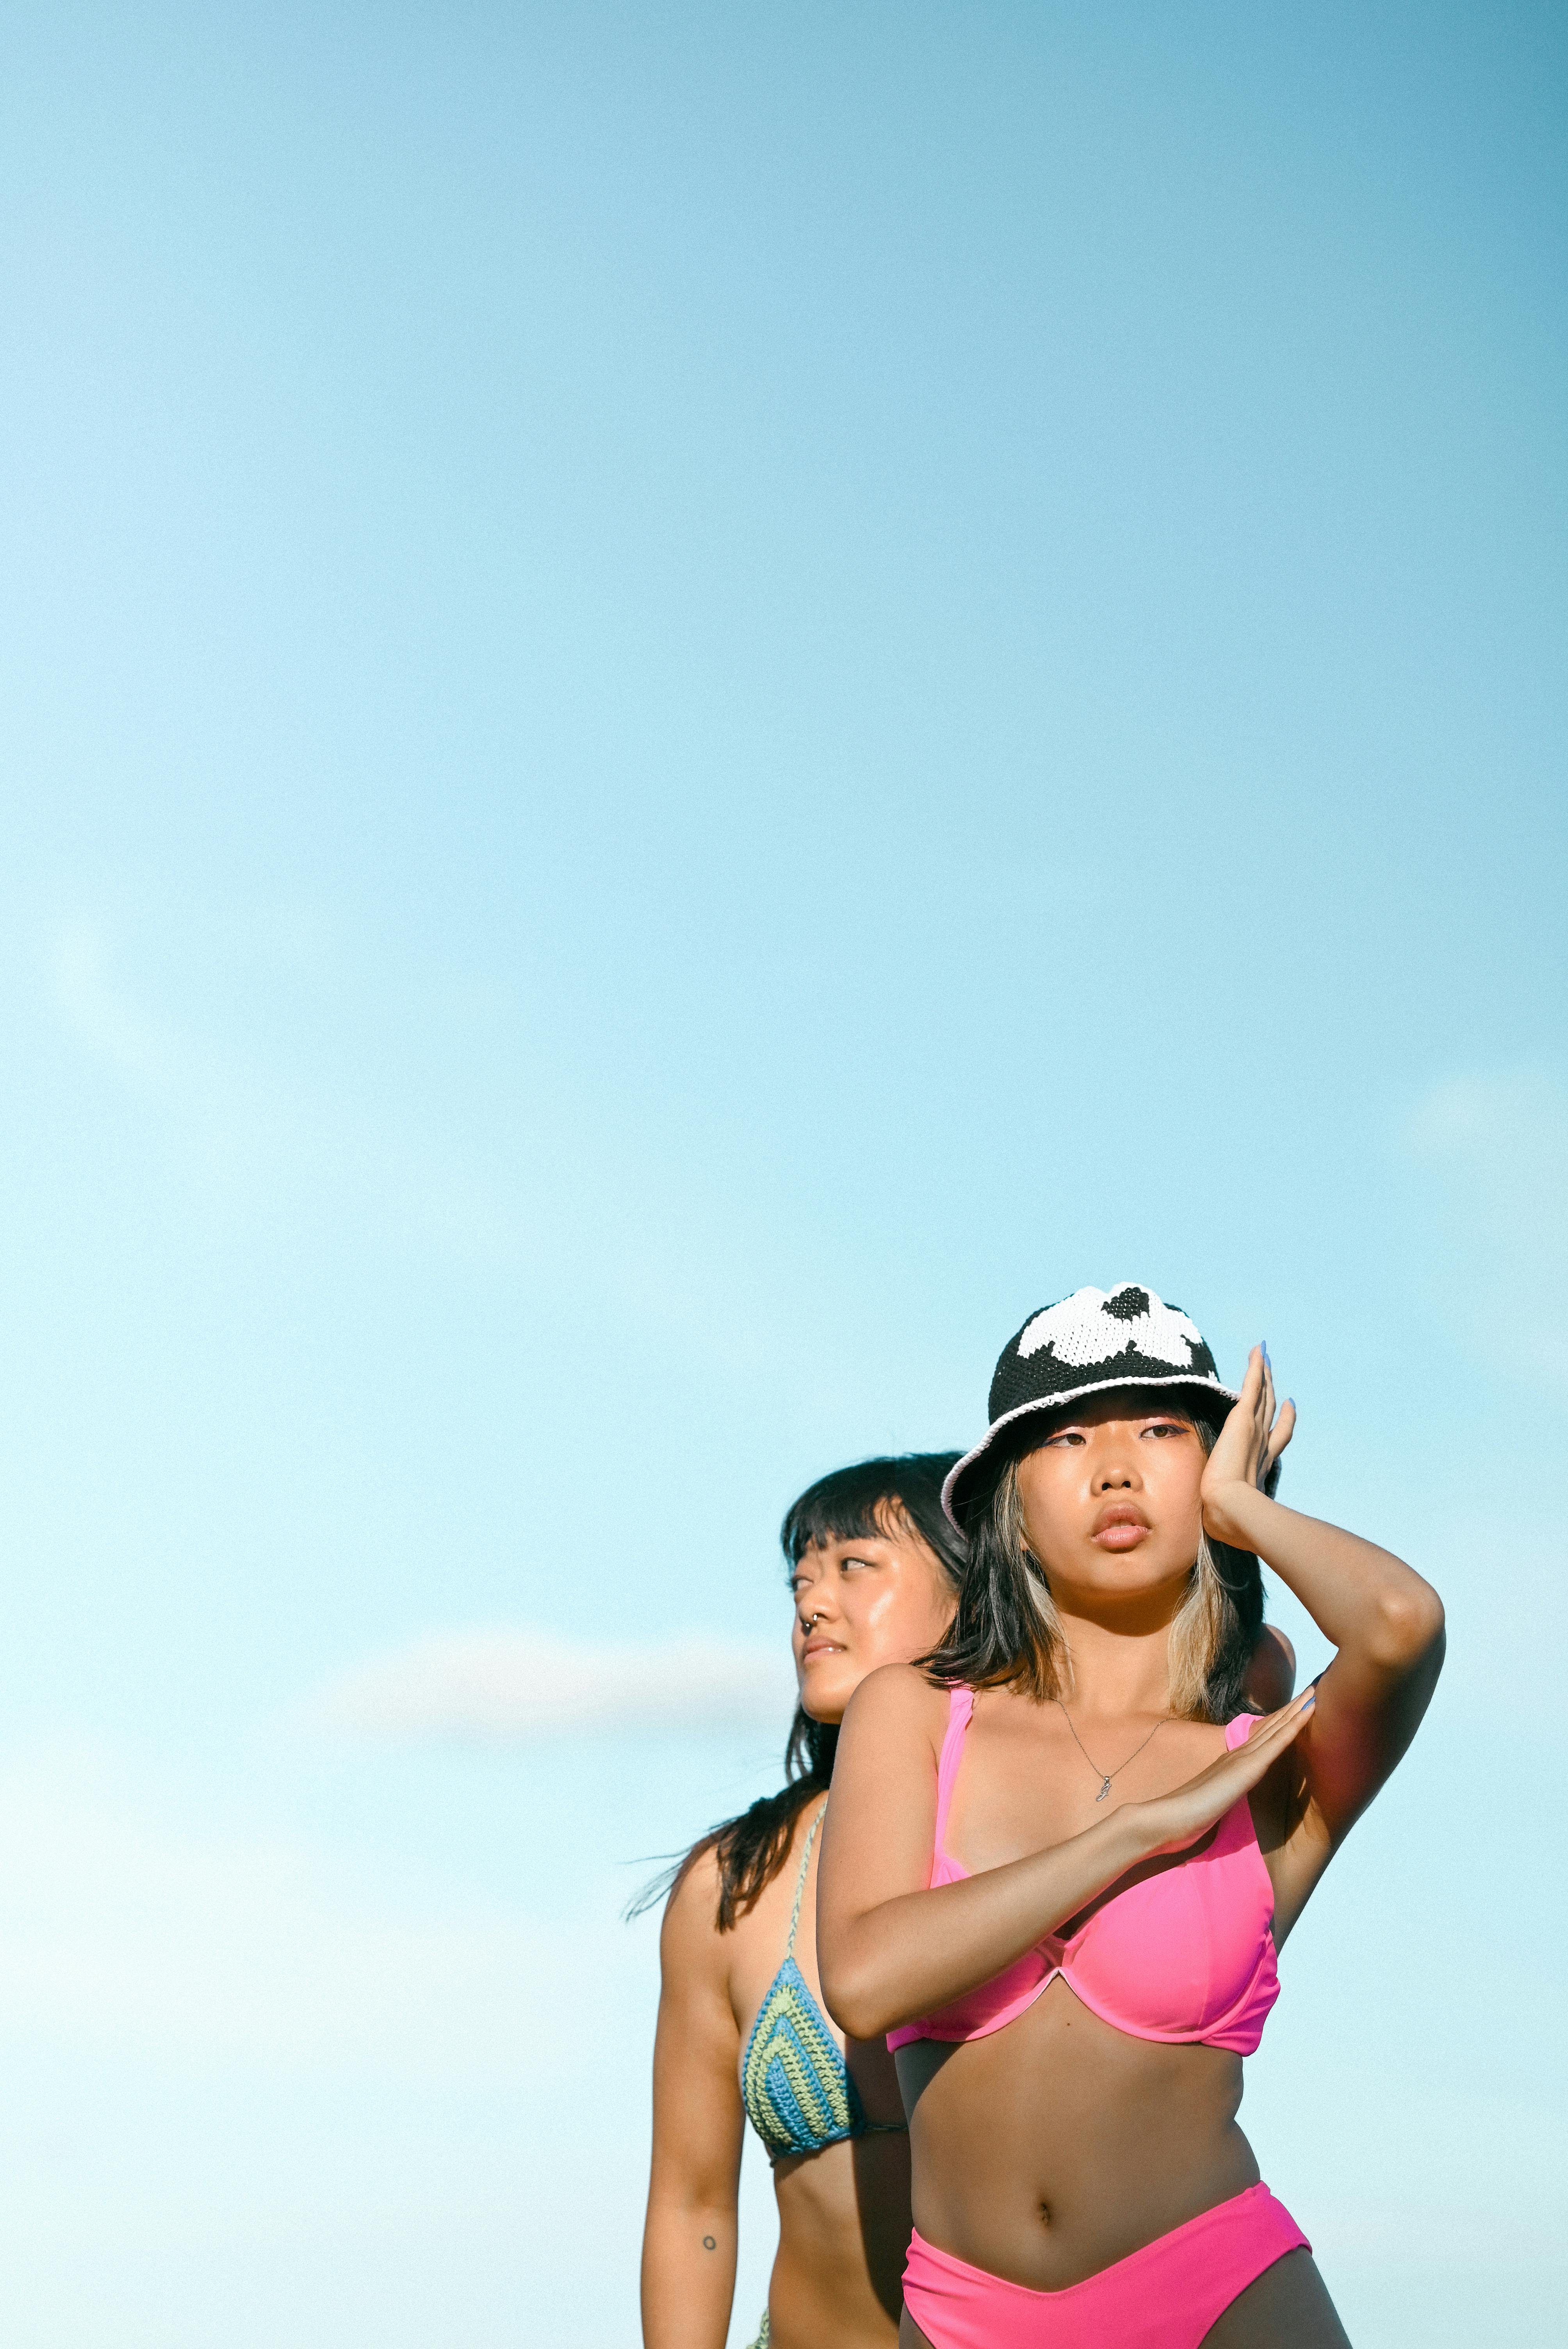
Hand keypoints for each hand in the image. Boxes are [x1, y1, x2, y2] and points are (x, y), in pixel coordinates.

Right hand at [1137, 1688, 1314, 1858]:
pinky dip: (1295, 1725)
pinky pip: (1278, 1742)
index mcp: (1231, 1762)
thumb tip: (1227, 1795)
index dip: (1278, 1722)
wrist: (1168, 1818)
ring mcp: (1243, 1758)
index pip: (1260, 1737)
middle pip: (1271, 1726)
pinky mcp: (1249, 1768)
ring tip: (1314, 1692)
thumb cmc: (1186, 1815)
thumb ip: (1222, 1791)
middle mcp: (1238, 1753)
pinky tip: (1308, 1712)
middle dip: (1292, 1708)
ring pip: (1277, 1727)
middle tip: (1311, 1689)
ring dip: (1297, 1709)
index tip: (1294, 1708)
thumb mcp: (1212, 1799)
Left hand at [1202, 1343, 1293, 1542]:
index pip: (1275, 1438)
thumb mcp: (1227, 1514)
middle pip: (1270, 1410)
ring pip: (1262, 1395)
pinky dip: (1256, 1367)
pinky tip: (1258, 1350)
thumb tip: (1222, 1532)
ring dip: (1263, 1375)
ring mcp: (1254, 1430)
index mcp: (1259, 1465)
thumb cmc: (1227, 1518)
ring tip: (1264, 1358)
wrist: (1228, 1510)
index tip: (1289, 1406)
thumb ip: (1230, 1516)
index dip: (1283, 1421)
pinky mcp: (1243, 1418)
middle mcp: (1261, 1444)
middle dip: (1272, 1392)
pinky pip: (1251, 1385)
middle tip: (1272, 1373)